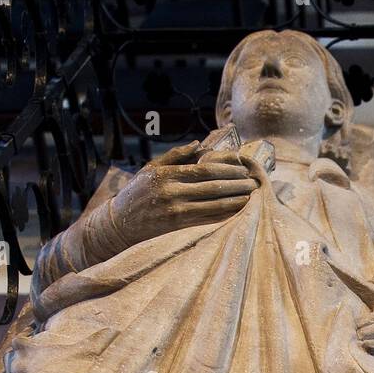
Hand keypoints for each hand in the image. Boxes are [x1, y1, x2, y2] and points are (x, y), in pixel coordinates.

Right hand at [110, 141, 256, 247]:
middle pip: (212, 187)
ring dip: (235, 201)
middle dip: (236, 184)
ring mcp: (175, 211)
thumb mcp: (151, 169)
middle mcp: (172, 192)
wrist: (119, 223)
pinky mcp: (177, 228)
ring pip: (213, 205)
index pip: (204, 170)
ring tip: (252, 197)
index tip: (243, 168)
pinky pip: (206, 221)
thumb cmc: (137, 193)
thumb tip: (199, 145)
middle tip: (254, 182)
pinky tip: (237, 213)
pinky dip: (224, 216)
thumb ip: (175, 156)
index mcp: (167, 174)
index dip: (227, 169)